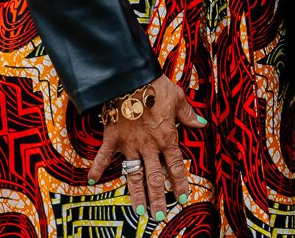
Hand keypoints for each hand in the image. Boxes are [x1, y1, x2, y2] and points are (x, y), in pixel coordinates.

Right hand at [87, 75, 204, 219]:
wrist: (131, 78)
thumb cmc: (156, 86)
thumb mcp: (178, 97)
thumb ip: (189, 114)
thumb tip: (202, 124)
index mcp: (167, 136)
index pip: (176, 166)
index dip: (180, 183)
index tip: (182, 199)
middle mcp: (149, 145)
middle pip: (155, 177)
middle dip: (158, 198)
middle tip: (159, 216)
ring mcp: (130, 144)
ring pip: (134, 174)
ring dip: (136, 194)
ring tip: (138, 212)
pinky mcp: (113, 138)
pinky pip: (104, 156)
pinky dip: (97, 168)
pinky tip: (92, 181)